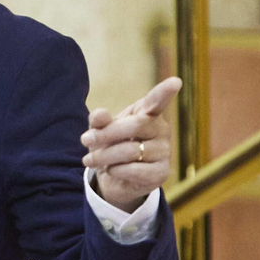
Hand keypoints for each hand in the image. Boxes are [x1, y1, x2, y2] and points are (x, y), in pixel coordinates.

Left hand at [82, 76, 181, 211]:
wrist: (115, 177)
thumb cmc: (111, 145)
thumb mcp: (100, 131)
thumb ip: (99, 121)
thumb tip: (100, 114)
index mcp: (147, 113)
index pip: (157, 101)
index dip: (164, 92)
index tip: (175, 82)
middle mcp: (161, 129)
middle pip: (135, 125)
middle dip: (106, 134)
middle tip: (85, 139)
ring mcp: (164, 151)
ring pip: (131, 151)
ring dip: (104, 156)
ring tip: (89, 160)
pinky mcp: (161, 173)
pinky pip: (133, 170)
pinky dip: (115, 171)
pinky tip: (111, 170)